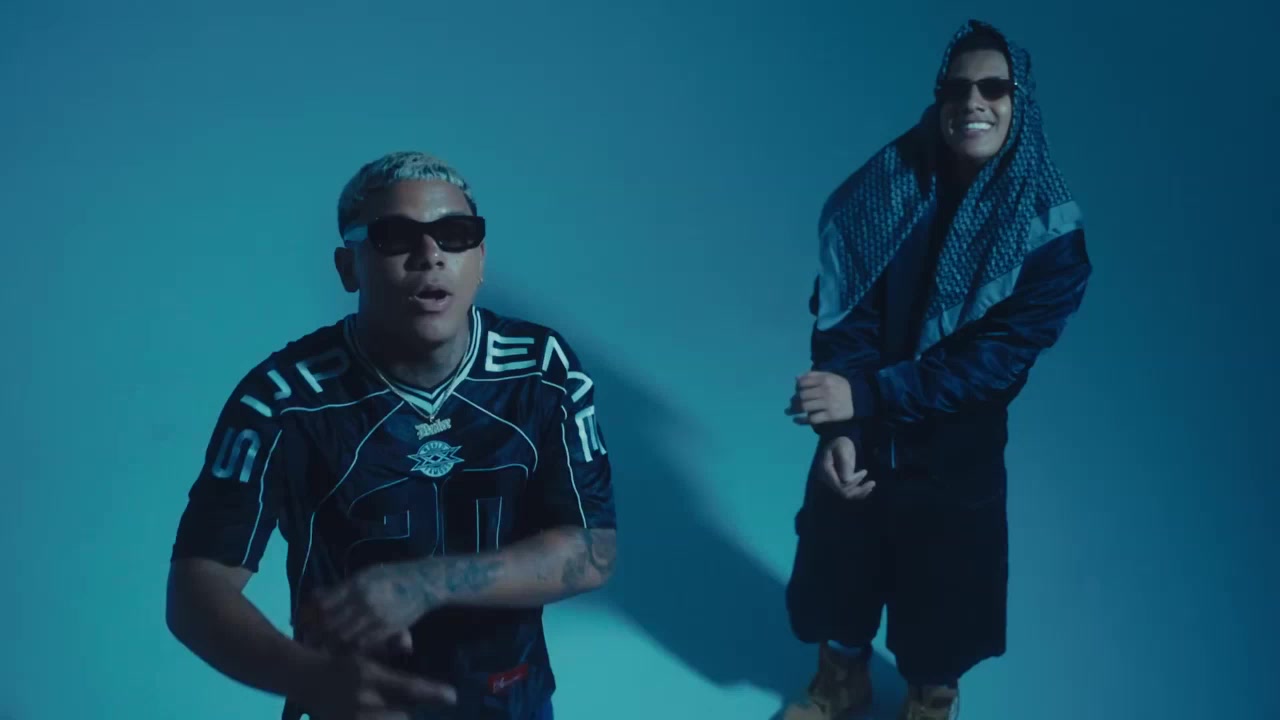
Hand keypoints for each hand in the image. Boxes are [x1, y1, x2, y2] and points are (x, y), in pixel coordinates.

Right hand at [295, 652, 456, 719]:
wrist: (304, 679)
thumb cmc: (340, 659)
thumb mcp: (365, 649)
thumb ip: (389, 645)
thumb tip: (409, 644)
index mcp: (369, 675)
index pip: (409, 687)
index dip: (434, 693)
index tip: (453, 696)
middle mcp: (362, 700)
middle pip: (403, 714)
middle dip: (408, 710)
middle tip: (406, 703)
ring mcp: (352, 718)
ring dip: (395, 717)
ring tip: (388, 707)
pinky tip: (380, 712)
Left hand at [300, 561, 442, 653]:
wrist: (424, 584)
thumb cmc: (392, 576)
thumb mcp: (366, 574)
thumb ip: (343, 588)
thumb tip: (317, 599)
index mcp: (356, 585)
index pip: (324, 605)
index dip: (310, 616)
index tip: (301, 623)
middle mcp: (364, 602)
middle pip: (331, 624)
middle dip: (316, 635)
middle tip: (307, 641)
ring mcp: (376, 618)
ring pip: (345, 638)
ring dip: (331, 644)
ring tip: (321, 649)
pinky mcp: (387, 630)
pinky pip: (363, 644)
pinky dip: (350, 649)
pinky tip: (343, 650)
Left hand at [787, 371, 853, 425]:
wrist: (860, 399)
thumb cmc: (841, 387)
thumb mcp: (830, 376)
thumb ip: (813, 375)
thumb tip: (796, 378)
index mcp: (824, 379)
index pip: (803, 382)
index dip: (796, 387)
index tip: (795, 391)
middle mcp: (825, 391)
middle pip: (802, 396)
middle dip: (793, 400)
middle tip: (790, 404)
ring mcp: (828, 404)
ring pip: (805, 407)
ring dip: (794, 410)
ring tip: (789, 412)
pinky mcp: (830, 416)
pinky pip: (812, 419)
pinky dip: (802, 421)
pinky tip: (796, 421)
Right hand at [819, 436, 873, 499]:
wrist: (838, 442)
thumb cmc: (840, 443)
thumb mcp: (842, 449)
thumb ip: (844, 463)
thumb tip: (847, 480)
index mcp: (825, 471)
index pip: (840, 485)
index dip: (853, 482)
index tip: (865, 471)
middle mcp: (827, 480)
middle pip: (843, 492)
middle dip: (859, 489)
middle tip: (873, 483)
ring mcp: (832, 482)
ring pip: (846, 494)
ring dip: (860, 492)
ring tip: (872, 485)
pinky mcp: (838, 483)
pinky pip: (848, 492)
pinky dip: (858, 492)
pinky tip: (867, 489)